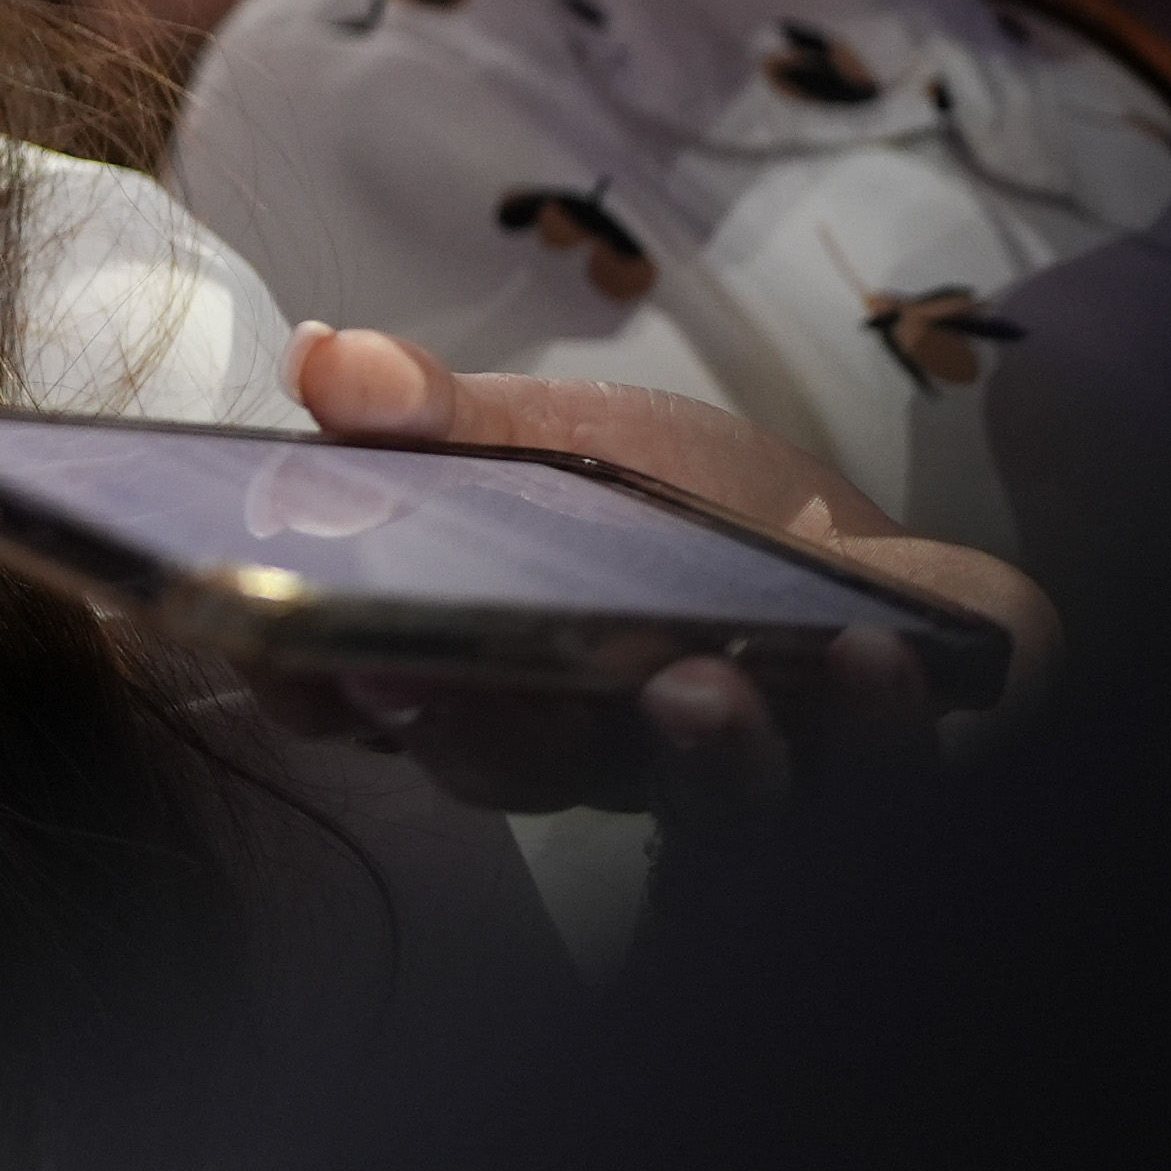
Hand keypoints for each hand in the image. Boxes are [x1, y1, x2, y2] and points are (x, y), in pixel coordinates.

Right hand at [259, 325, 1055, 837]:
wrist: (856, 558)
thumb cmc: (687, 513)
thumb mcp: (562, 437)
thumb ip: (447, 417)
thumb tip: (326, 360)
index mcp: (484, 678)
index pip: (365, 704)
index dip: (315, 689)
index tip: (300, 658)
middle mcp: (586, 754)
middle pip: (511, 773)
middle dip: (490, 737)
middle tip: (466, 687)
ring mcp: (726, 777)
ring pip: (698, 810)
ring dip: (695, 756)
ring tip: (697, 685)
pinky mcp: (867, 772)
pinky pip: (869, 784)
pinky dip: (869, 725)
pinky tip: (867, 654)